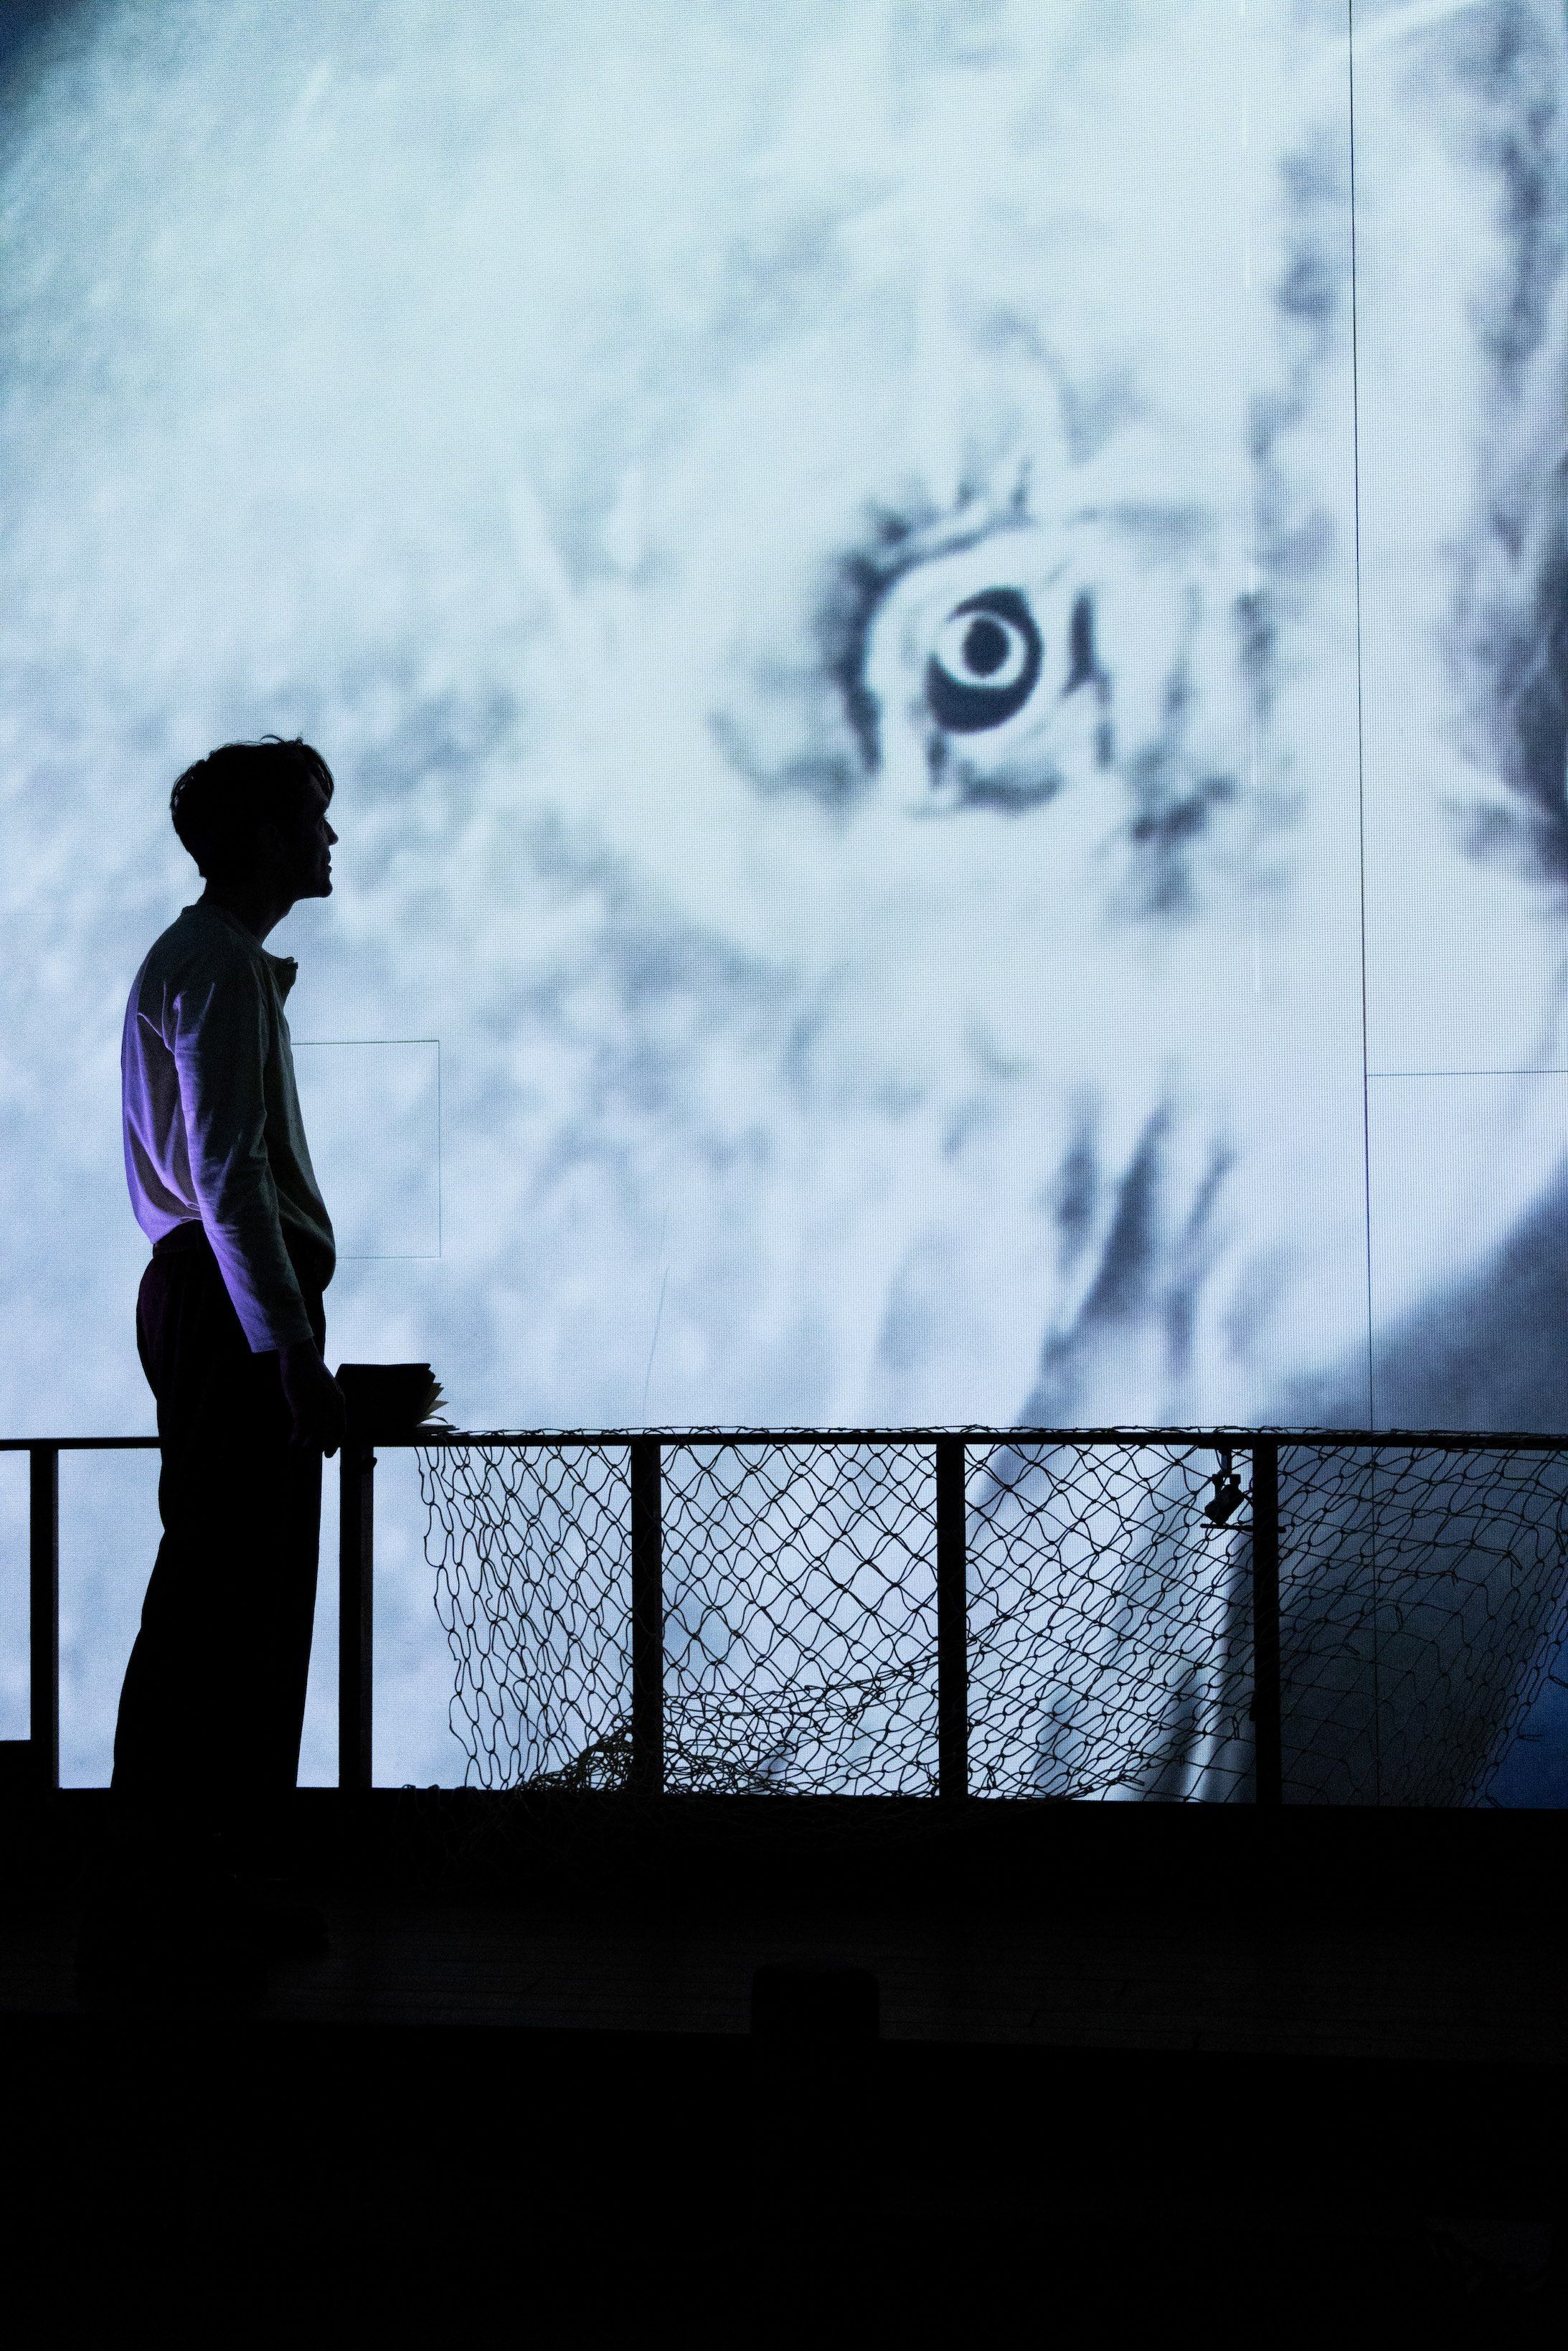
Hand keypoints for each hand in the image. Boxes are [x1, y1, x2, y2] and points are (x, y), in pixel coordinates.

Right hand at [280, 1338, 347, 1455]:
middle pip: (328, 1434)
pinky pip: (302, 1429)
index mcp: (338, 1399)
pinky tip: (291, 1442)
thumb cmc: (308, 1369)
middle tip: (309, 1454)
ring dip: (306, 1445)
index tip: (328, 1453)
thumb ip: (325, 1401)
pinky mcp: (303, 1403)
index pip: (340, 1427)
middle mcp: (331, 1403)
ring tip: (297, 1448)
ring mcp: (318, 1404)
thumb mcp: (323, 1386)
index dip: (334, 1442)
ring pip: (315, 1434)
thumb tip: (319, 1419)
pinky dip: (296, 1439)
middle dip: (319, 1447)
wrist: (299, 1353)